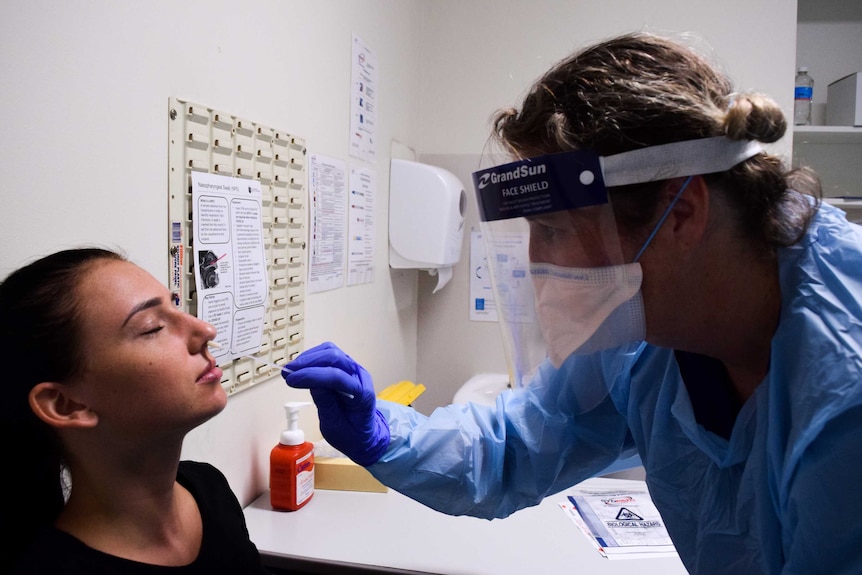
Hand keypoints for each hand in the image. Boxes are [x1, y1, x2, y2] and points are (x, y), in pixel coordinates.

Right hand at [283, 342, 389, 465]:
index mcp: (363, 394)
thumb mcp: (335, 427)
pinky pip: (329, 355)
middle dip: (308, 362)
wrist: (364, 434)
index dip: (312, 375)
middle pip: (335, 358)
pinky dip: (313, 357)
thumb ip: (326, 405)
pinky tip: (300, 367)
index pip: (337, 377)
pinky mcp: (345, 368)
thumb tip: (312, 384)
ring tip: (290, 370)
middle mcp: (361, 377)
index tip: (291, 380)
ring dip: (309, 358)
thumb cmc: (351, 434)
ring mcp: (354, 370)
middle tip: (287, 372)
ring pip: (331, 352)